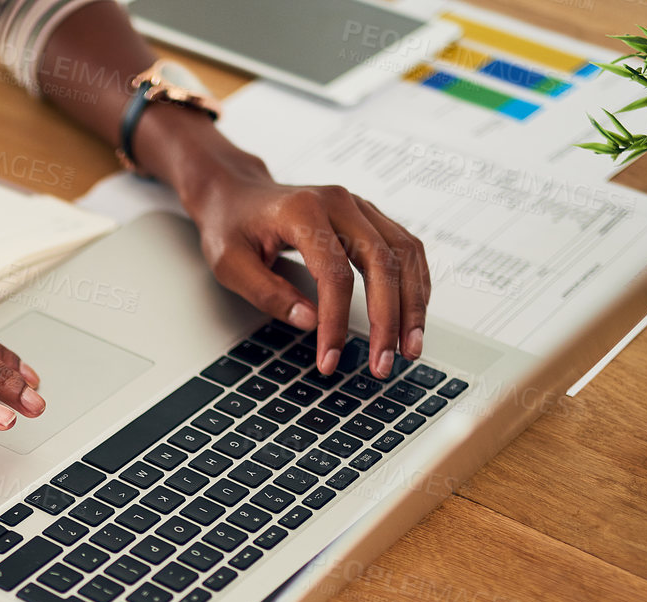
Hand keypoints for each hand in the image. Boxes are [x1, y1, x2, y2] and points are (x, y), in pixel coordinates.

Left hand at [183, 155, 430, 377]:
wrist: (237, 192)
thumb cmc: (231, 226)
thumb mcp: (231, 264)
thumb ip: (268, 294)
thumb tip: (309, 322)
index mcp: (303, 212)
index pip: (334, 274)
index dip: (336, 322)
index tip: (330, 360)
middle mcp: (339, 202)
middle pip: (382, 263)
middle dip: (388, 320)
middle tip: (383, 364)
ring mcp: (359, 206)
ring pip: (405, 254)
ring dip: (413, 305)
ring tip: (410, 348)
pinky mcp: (368, 215)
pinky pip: (406, 248)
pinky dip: (415, 283)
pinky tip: (413, 315)